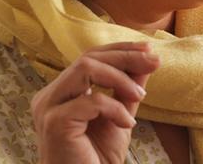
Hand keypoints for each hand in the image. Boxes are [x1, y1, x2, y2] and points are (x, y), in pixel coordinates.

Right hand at [30, 42, 160, 163]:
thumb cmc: (97, 157)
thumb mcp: (120, 115)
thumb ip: (128, 89)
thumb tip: (147, 60)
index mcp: (61, 92)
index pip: (89, 57)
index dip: (120, 50)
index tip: (149, 50)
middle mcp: (49, 96)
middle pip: (87, 58)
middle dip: (126, 56)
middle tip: (155, 62)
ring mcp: (48, 108)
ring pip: (85, 68)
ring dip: (120, 78)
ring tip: (140, 97)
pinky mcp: (54, 122)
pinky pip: (91, 100)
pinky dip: (115, 108)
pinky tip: (127, 123)